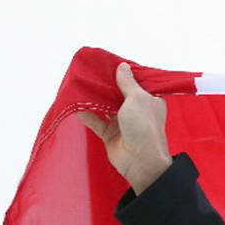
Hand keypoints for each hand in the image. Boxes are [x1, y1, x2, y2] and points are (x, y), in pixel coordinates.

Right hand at [78, 62, 172, 193]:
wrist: (140, 161)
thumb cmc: (144, 127)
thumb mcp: (137, 99)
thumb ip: (127, 83)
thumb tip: (123, 66)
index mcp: (149, 100)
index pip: (135, 83)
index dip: (122, 74)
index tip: (107, 63)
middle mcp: (136, 110)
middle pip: (117, 93)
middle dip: (104, 84)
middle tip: (88, 71)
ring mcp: (123, 122)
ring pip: (105, 106)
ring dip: (93, 97)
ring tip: (79, 84)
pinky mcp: (110, 133)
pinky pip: (95, 120)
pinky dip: (86, 113)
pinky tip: (76, 104)